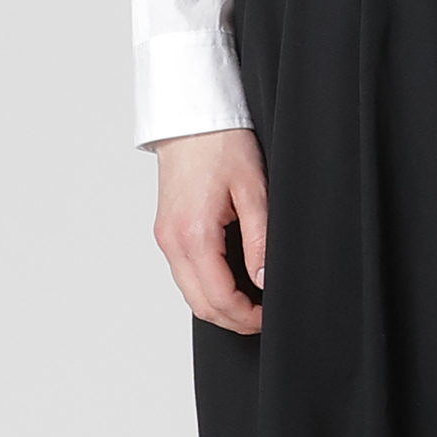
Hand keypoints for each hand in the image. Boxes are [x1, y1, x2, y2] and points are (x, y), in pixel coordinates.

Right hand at [153, 129, 268, 333]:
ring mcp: (165, 237)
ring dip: (220, 305)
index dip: (248, 317)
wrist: (192, 116)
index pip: (219, 298)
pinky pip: (184, 273)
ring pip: (190, 293)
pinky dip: (207, 287)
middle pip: (200, 305)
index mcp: (193, 234)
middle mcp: (172, 241)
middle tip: (264, 317)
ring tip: (253, 301)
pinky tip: (232, 280)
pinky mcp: (166, 230)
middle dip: (234, 320)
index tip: (271, 316)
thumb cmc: (222, 143)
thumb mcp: (254, 189)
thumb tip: (265, 281)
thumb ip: (260, 240)